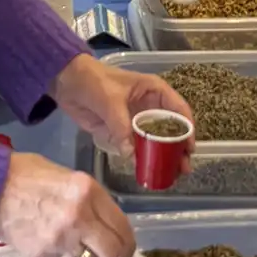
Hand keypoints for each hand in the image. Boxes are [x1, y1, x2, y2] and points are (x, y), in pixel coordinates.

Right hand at [0, 151, 135, 256]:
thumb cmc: (27, 174)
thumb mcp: (67, 177)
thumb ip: (89, 199)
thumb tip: (105, 222)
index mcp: (88, 191)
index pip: (121, 226)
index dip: (128, 242)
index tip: (127, 249)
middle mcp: (79, 216)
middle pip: (111, 250)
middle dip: (113, 256)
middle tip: (108, 256)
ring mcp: (60, 237)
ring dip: (78, 250)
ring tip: (60, 234)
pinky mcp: (42, 252)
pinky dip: (54, 250)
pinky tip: (40, 233)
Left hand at [51, 54, 193, 158]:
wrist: (66, 82)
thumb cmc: (93, 82)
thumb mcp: (110, 101)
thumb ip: (121, 127)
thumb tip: (131, 154)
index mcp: (154, 92)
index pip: (179, 111)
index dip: (187, 129)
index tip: (189, 148)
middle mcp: (150, 107)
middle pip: (170, 130)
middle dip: (177, 149)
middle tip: (183, 169)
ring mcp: (136, 121)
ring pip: (155, 142)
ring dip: (162, 157)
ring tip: (169, 175)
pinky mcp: (122, 132)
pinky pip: (136, 148)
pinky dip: (142, 159)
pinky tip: (146, 171)